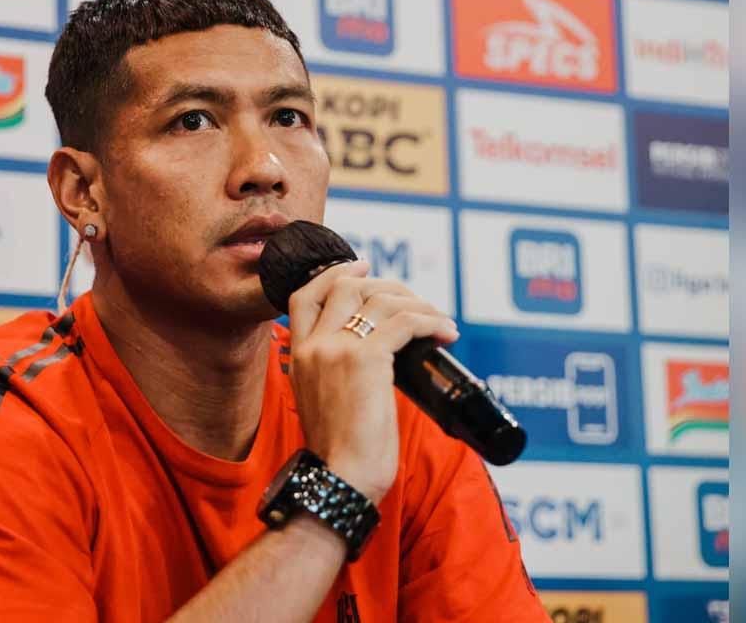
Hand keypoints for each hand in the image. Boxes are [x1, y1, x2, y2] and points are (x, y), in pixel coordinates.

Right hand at [286, 260, 458, 503]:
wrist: (341, 479)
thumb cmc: (341, 455)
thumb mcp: (321, 402)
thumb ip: (333, 373)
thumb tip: (375, 358)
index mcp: (299, 355)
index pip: (305, 295)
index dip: (334, 274)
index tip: (360, 267)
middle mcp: (314, 345)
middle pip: (346, 286)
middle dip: (384, 283)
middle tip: (412, 297)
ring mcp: (338, 348)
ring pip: (380, 298)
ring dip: (417, 304)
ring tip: (438, 321)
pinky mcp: (368, 359)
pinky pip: (406, 322)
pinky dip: (432, 321)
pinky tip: (446, 334)